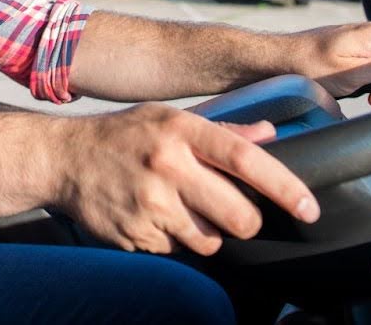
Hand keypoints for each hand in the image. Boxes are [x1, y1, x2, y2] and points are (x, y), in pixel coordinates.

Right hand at [54, 103, 319, 256]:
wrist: (62, 158)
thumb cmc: (124, 135)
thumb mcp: (170, 120)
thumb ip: (222, 131)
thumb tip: (270, 135)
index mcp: (181, 132)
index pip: (245, 160)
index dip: (284, 187)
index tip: (308, 208)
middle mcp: (166, 167)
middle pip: (239, 218)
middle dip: (245, 222)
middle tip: (232, 212)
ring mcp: (149, 205)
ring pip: (210, 242)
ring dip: (206, 233)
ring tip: (181, 208)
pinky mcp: (135, 236)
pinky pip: (176, 251)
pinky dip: (173, 240)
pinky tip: (152, 215)